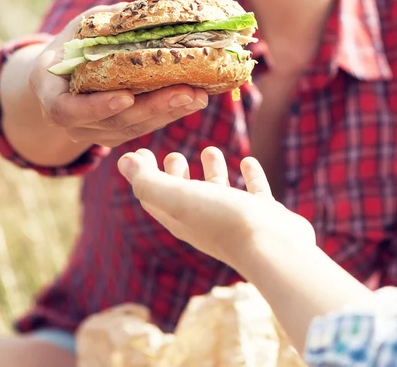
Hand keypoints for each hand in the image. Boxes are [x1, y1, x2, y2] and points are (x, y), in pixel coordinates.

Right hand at [29, 5, 209, 147]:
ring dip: (169, 113)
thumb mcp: (82, 26)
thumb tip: (140, 10)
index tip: (127, 97)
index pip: (67, 109)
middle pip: (112, 122)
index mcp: (49, 91)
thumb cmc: (73, 43)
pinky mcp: (114, 134)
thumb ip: (107, 22)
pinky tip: (194, 100)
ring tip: (199, 95)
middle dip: (152, 108)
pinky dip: (169, 114)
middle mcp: (68, 119)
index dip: (97, 107)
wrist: (62, 73)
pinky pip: (142, 128)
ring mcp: (91, 131)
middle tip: (186, 92)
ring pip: (132, 129)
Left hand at [118, 146, 315, 272]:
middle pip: (184, 196)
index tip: (141, 152)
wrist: (273, 247)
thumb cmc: (222, 221)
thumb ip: (149, 181)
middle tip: (174, 155)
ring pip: (218, 192)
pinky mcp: (263, 216)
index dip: (144, 175)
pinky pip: (253, 192)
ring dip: (212, 171)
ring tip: (210, 149)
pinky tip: (248, 161)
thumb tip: (123, 162)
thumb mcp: (178, 197)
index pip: (154, 197)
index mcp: (181, 219)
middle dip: (176, 175)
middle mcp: (205, 221)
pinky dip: (249, 175)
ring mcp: (236, 220)